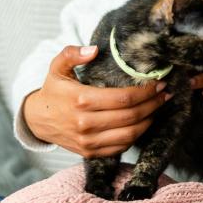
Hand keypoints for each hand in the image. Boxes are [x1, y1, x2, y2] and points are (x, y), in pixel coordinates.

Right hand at [23, 45, 170, 157]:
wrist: (37, 120)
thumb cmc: (53, 90)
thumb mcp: (57, 67)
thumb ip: (72, 54)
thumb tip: (94, 50)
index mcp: (81, 100)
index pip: (123, 98)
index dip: (145, 91)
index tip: (158, 83)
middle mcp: (85, 123)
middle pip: (130, 117)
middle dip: (153, 105)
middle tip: (165, 94)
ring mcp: (87, 141)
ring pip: (129, 135)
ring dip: (149, 121)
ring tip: (158, 107)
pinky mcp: (89, 152)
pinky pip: (120, 148)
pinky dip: (136, 136)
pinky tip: (144, 123)